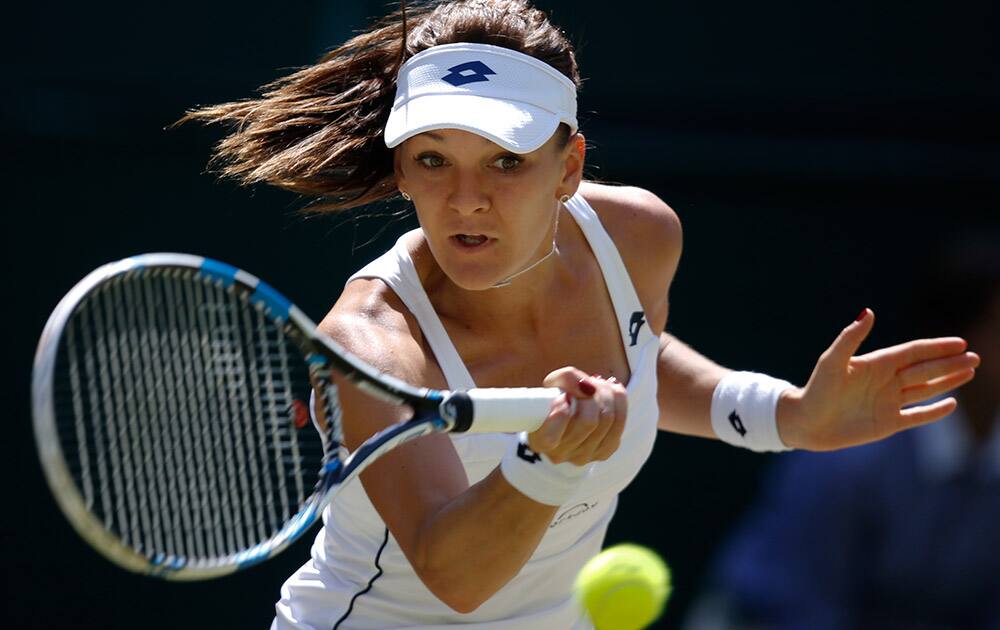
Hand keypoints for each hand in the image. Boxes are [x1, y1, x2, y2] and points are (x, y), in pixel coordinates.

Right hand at [528, 368, 627, 464]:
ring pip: (607, 419)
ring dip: (605, 393)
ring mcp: (583, 456)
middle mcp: (560, 454)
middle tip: (584, 382)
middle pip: (588, 422)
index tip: (563, 397)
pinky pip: (620, 421)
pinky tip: (608, 393)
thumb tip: (589, 389)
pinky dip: (617, 400)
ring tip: (596, 385)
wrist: (569, 410)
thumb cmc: (555, 396)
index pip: (550, 437)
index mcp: (539, 441)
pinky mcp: (604, 452)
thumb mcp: (553, 382)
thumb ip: (567, 378)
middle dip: (591, 394)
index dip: (560, 413)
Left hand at [779, 308, 980, 450]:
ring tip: (970, 372)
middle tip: (976, 358)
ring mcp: (888, 402)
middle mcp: (886, 381)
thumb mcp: (832, 361)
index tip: (960, 342)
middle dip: (949, 364)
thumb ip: (851, 338)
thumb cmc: (816, 389)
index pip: (913, 352)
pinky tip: (951, 404)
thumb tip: (869, 312)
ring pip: (925, 390)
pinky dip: (934, 412)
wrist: (804, 422)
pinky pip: (916, 416)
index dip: (936, 347)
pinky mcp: (887, 423)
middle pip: (925, 370)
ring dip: (948, 381)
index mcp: (876, 364)